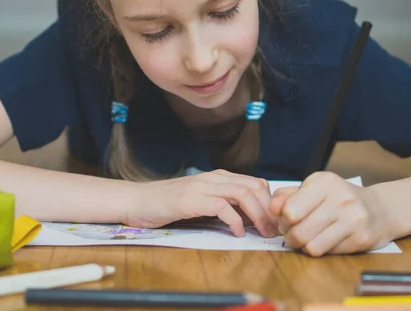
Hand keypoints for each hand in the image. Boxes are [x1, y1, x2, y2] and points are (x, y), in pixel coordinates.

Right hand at [126, 169, 277, 237]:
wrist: (136, 200)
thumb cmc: (166, 204)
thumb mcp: (199, 201)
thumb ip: (221, 204)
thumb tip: (247, 219)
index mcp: (216, 177)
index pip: (254, 182)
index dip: (269, 201)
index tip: (273, 221)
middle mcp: (212, 178)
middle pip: (253, 186)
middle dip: (268, 208)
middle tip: (272, 230)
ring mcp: (201, 187)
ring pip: (243, 193)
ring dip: (257, 214)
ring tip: (261, 232)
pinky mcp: (190, 200)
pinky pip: (222, 207)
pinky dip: (234, 221)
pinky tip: (236, 233)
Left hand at [269, 172, 392, 255]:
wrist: (380, 208)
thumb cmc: (338, 198)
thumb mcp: (313, 188)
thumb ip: (288, 195)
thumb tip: (271, 208)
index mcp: (325, 182)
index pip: (290, 211)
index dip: (282, 220)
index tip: (285, 222)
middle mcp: (341, 198)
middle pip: (299, 232)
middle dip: (290, 237)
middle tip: (292, 235)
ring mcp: (354, 219)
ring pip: (312, 247)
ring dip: (304, 247)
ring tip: (307, 239)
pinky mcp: (362, 238)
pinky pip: (328, 253)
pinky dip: (322, 249)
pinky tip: (326, 240)